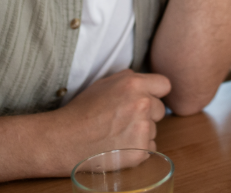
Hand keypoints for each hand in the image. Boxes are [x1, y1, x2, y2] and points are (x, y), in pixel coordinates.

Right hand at [45, 70, 170, 172]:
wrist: (65, 139)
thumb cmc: (82, 110)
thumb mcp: (104, 83)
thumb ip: (128, 78)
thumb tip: (144, 79)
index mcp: (134, 84)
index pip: (165, 85)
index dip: (155, 92)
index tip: (146, 98)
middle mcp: (142, 105)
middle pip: (159, 109)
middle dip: (147, 114)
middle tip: (123, 119)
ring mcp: (142, 130)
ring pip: (154, 130)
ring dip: (141, 132)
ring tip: (117, 134)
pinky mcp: (140, 152)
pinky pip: (150, 148)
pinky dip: (138, 148)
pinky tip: (119, 146)